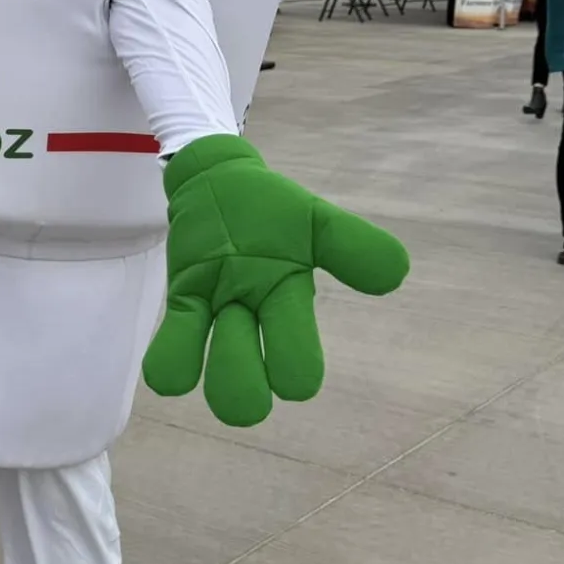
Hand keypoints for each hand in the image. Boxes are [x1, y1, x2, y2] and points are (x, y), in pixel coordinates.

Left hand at [143, 134, 408, 428]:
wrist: (219, 180)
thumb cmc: (273, 207)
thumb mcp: (316, 219)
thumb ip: (351, 245)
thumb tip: (396, 275)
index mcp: (291, 298)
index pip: (298, 354)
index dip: (293, 368)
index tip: (293, 373)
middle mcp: (255, 314)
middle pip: (249, 375)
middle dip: (242, 383)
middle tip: (243, 374)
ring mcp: (216, 309)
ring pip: (213, 363)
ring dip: (211, 370)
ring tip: (203, 348)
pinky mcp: (184, 297)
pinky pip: (175, 336)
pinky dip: (170, 361)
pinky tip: (167, 378)